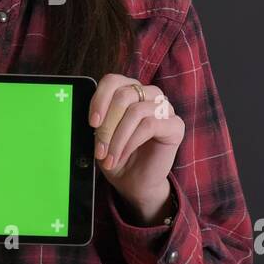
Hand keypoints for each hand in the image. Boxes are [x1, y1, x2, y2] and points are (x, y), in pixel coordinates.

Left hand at [89, 73, 184, 224]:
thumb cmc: (116, 155)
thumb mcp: (101, 135)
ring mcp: (165, 109)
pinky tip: (121, 156)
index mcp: (130, 91)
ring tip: (108, 157)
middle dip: (107, 125)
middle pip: (124, 95)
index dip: (99, 99)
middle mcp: (149, 95)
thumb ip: (97, 119)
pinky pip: (150, 125)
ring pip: (135, 111)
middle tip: (99, 149)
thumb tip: (89, 115)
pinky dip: (130, 142)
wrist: (134, 182)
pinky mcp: (175, 125)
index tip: (92, 123)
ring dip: (117, 137)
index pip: (113, 81)